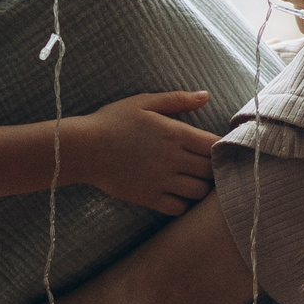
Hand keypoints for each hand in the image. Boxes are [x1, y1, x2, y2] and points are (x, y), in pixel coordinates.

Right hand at [70, 90, 217, 214]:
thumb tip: (205, 95)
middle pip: (211, 170)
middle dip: (213, 168)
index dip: (220, 147)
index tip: (214, 146)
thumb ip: (178, 99)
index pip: (215, 145)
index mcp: (176, 133)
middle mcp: (173, 159)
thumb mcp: (145, 102)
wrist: (83, 148)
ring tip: (194, 179)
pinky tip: (177, 193)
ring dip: (201, 186)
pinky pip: (179, 208)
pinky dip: (184, 203)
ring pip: (199, 192)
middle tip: (206, 164)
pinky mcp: (149, 198)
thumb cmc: (113, 121)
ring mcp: (162, 181)